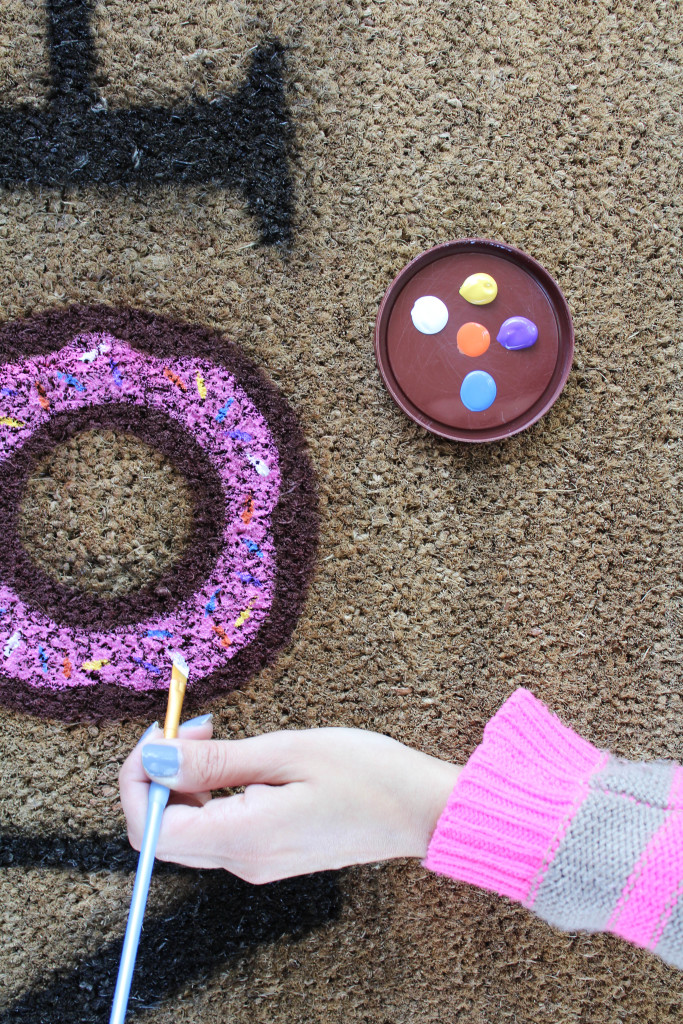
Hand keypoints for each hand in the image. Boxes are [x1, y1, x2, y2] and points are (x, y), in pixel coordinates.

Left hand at [119, 722, 459, 882]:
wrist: (422, 810)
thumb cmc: (367, 774)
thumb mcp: (288, 752)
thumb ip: (216, 762)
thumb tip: (155, 761)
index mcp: (245, 839)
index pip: (151, 829)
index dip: (138, 780)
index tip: (163, 734)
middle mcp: (244, 862)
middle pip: (162, 833)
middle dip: (158, 776)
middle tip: (192, 727)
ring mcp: (258, 863)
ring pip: (186, 830)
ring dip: (183, 782)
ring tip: (214, 734)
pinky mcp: (270, 854)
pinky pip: (215, 830)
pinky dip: (208, 793)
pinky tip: (236, 761)